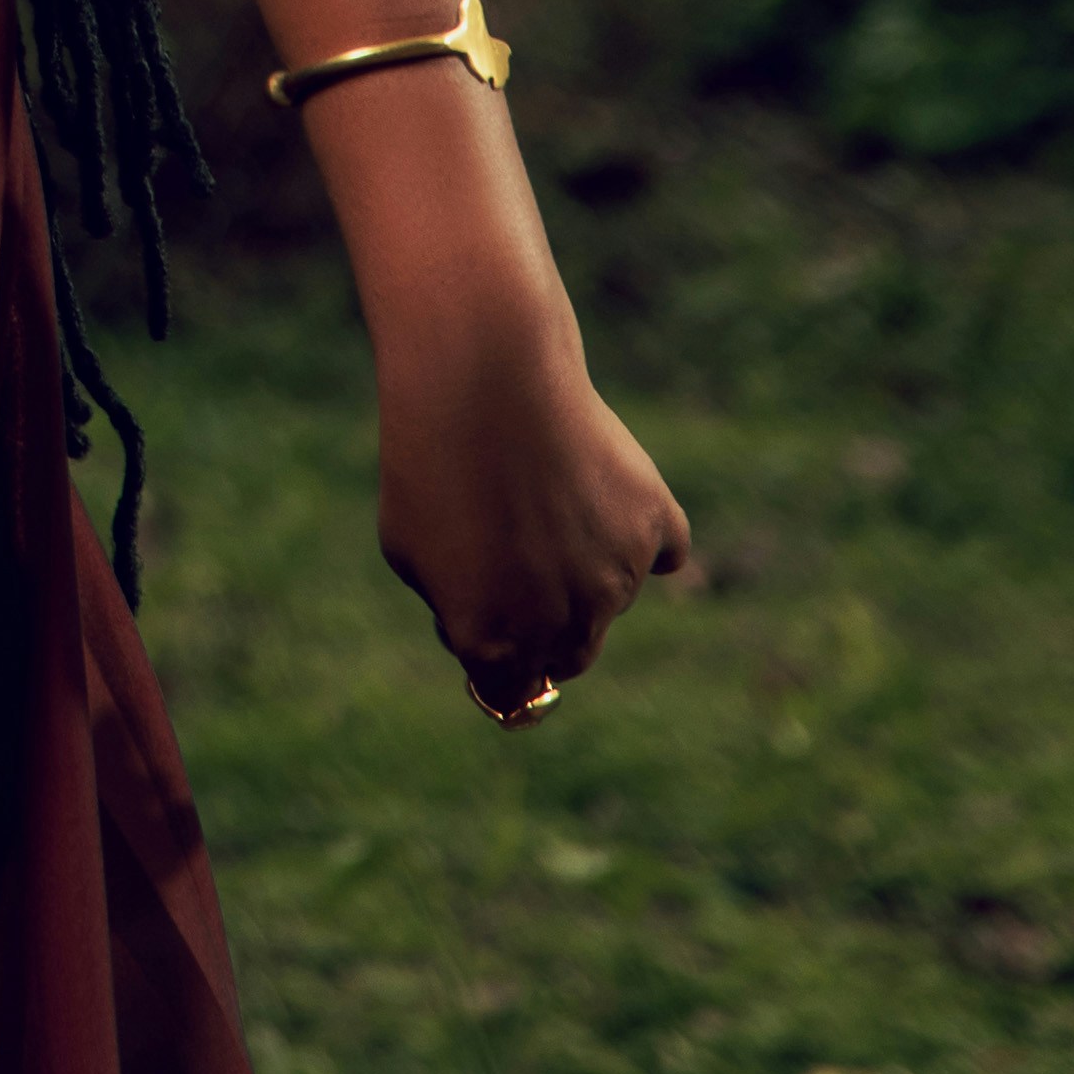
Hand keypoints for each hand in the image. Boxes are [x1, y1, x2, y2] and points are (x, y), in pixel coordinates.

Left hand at [373, 297, 690, 718]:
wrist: (483, 379)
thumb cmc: (429, 462)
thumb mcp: (411, 550)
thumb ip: (458, 610)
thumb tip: (493, 641)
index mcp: (495, 646)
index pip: (513, 694)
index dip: (500, 663)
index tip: (494, 635)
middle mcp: (562, 628)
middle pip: (568, 656)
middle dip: (544, 627)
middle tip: (519, 562)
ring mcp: (616, 580)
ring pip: (609, 599)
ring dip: (583, 569)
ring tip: (540, 492)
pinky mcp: (655, 527)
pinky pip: (663, 551)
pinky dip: (639, 533)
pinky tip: (603, 491)